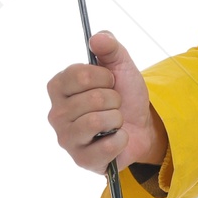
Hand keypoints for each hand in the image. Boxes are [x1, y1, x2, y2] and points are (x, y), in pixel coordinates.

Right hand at [46, 29, 167, 174]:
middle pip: (93, 99)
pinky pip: (107, 145)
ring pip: (97, 121)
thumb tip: (97, 38)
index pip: (81, 75)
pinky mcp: (81, 159)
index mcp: (58, 87)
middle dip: (114, 100)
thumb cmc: (124, 96)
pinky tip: (117, 138)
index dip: (104, 77)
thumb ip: (110, 47)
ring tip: (115, 121)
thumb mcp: (121, 66)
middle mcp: (56, 113)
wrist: (141, 127)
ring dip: (117, 119)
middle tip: (114, 105)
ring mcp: (66, 138)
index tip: (109, 82)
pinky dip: (121, 139)